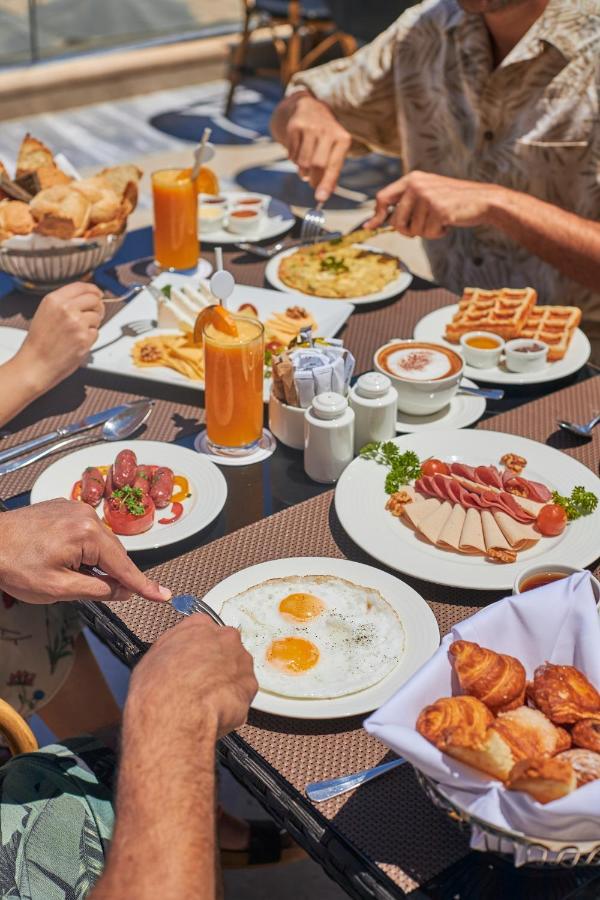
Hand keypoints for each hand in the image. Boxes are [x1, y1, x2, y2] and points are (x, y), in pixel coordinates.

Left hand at [0, 499, 170, 603]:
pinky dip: (86, 547)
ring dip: (97, 560)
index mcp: (87, 534)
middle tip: (109, 594)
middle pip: (115, 552)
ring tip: (70, 573)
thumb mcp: (57, 588)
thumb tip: (122, 591)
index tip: (163, 596)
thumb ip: (96, 589)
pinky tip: (67, 559)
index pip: (123, 566)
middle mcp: (87, 515)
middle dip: (114, 574)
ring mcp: (77, 508)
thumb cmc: (14, 564)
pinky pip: (88, 530)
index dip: (143, 585)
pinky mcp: (66, 507)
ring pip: (101, 542)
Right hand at [16, 282, 104, 392]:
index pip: (81, 286)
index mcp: (54, 300)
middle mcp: (66, 308)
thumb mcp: (46, 313)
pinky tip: (77, 343)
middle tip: (94, 315)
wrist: (36, 364)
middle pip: (94, 299)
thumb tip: (86, 297)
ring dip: (92, 325)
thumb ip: (64, 303)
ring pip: (97, 317)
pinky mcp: (85, 337)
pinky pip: (96, 333)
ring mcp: (77, 323)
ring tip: (77, 334)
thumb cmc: (39, 343)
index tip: (98, 294)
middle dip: (98, 307)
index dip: (93, 290)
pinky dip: (90, 338)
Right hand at [129, 616, 257, 737]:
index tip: (195, 661)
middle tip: (201, 683)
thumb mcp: (152, 657)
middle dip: (217, 664)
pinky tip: (217, 710)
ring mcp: (241, 660)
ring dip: (227, 682)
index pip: (204, 630)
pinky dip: (234, 702)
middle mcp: (224, 638)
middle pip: (225, 648)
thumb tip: (173, 657)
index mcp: (198, 626)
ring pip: (237, 670)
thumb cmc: (159, 688)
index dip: (200, 650)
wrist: (175, 713)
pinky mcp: (250, 685)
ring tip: (207, 700)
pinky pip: (243, 692)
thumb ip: (172, 649)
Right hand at [276, 92, 350, 201]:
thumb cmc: (325, 135)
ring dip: (303, 171)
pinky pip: (292, 155)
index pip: (334, 165)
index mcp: (342, 138)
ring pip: (303, 162)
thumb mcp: (335, 148)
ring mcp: (310, 127)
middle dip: (314, 180)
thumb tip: (324, 194)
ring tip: (306, 166)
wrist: (307, 107)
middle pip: (317, 165)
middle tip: (312, 184)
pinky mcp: (294, 127)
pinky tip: (299, 152)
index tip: (321, 198)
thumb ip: (332, 170)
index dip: (327, 183)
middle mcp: (327, 130)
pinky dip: (294, 160)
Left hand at [366, 171, 501, 237]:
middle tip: (424, 226)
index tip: (369, 227)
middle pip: (396, 221)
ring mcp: (427, 197)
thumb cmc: (453, 201)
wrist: (483, 200)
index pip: (382, 197)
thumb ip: (403, 204)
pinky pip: (428, 234)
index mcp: (412, 179)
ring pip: (412, 230)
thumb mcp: (426, 195)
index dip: (375, 215)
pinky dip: (438, 234)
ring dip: (426, 232)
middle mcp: (417, 185)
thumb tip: (373, 223)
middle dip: (408, 230)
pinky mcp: (438, 210)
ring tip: (440, 219)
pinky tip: (448, 222)